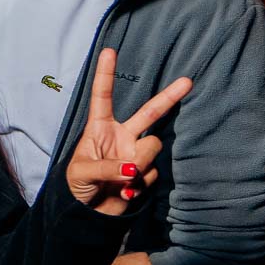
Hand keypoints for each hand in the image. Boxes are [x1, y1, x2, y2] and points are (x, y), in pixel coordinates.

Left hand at [66, 47, 192, 216]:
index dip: (106, 74)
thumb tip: (132, 167)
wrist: (87, 213)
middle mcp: (121, 136)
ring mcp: (135, 153)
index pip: (103, 97)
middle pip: (149, 112)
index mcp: (99, 128)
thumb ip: (107, 167)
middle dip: (169, 97)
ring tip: (119, 181)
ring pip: (151, 148)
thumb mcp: (82, 172)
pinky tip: (124, 192)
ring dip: (137, 166)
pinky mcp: (144, 173)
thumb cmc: (77, 186)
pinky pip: (151, 173)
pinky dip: (138, 185)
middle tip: (187, 81)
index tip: (109, 51)